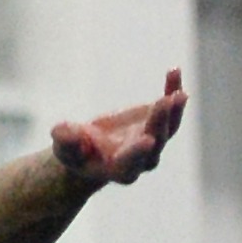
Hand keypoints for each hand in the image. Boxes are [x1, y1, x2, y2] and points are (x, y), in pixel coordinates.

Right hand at [52, 70, 187, 184]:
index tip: (147, 140)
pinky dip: (172, 89)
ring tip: (178, 91)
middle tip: (165, 102)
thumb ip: (66, 141)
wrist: (91, 150)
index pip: (130, 162)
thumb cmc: (74, 153)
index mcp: (119, 169)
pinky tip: (174, 72)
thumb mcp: (64, 149)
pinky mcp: (158, 122)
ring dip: (174, 108)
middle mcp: (142, 159)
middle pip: (155, 141)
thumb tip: (63, 131)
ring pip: (169, 126)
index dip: (137, 151)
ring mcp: (154, 141)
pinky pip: (170, 107)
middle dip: (159, 121)